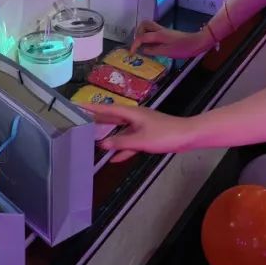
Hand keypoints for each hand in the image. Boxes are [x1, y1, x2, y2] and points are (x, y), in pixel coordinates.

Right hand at [81, 102, 196, 162]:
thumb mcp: (141, 140)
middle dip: (98, 121)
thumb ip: (121, 143)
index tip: (78, 105)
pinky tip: (115, 159)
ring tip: (93, 141)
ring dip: (110, 137)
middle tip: (80, 122)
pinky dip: (123, 149)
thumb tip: (102, 144)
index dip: (93, 108)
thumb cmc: (165, 134)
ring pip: (121, 132)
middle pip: (113, 119)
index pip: (108, 109)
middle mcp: (135, 118)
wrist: (188, 136)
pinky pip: (131, 142)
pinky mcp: (147, 136)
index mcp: (132, 113)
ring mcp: (141, 127)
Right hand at [131, 20, 213, 58]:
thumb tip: (143, 50)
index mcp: (158, 34)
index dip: (134, 45)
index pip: (141, 37)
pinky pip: (154, 31)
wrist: (197, 42)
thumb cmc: (183, 48)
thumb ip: (153, 50)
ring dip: (143, 33)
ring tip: (142, 45)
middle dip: (137, 33)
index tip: (131, 53)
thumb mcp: (167, 52)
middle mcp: (160, 30)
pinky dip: (149, 36)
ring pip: (149, 26)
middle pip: (144, 24)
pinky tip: (151, 45)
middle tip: (137, 44)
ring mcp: (164, 31)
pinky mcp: (167, 33)